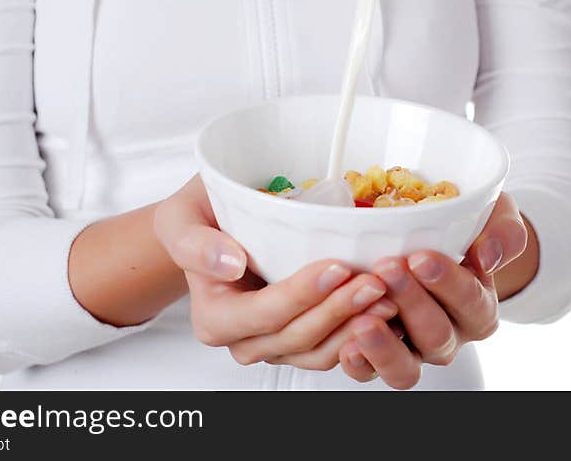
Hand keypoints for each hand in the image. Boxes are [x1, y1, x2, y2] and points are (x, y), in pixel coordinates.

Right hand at [154, 175, 397, 370]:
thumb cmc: (198, 219)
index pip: (263, 314)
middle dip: (339, 311)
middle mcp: (245, 340)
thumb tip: (229, 264)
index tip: (337, 267)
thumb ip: (195, 242)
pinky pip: (335, 348)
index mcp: (215, 319)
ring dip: (357, 326)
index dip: (301, 295)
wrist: (212, 226)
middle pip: (297, 337)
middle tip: (376, 280)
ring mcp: (276, 344)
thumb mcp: (181, 218)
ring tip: (389, 295)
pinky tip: (387, 306)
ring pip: (320, 351)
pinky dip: (361, 330)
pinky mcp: (303, 339)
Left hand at [338, 193, 528, 388]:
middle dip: (412, 302)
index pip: (472, 303)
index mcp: (479, 308)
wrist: (431, 239)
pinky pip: (370, 372)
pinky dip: (359, 362)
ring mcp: (413, 349)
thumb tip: (487, 254)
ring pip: (407, 367)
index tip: (421, 258)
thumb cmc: (463, 228)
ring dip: (385, 345)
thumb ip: (503, 231)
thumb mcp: (494, 218)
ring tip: (364, 320)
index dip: (448, 283)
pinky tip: (347, 343)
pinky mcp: (379, 356)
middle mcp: (450, 335)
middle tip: (388, 267)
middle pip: (437, 335)